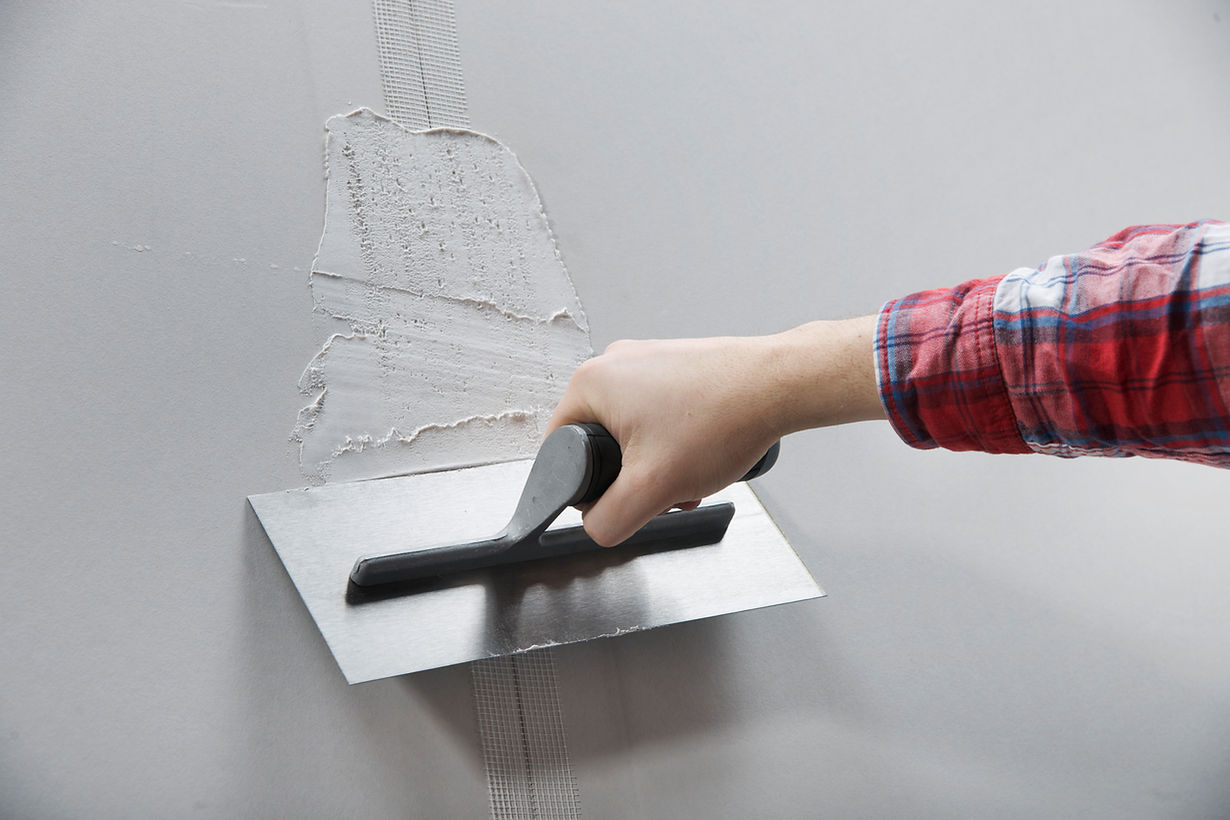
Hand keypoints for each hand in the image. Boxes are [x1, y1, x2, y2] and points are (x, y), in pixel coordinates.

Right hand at [545, 316, 884, 545]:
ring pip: (633, 432)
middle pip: (599, 443)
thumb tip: (595, 526)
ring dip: (658, 464)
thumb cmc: (720, 421)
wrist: (780, 385)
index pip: (559, 450)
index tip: (621, 496)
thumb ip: (609, 520)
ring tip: (691, 471)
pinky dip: (676, 441)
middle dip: (631, 477)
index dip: (585, 486)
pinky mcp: (677, 365)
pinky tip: (705, 452)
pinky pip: (659, 415)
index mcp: (590, 382)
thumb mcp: (652, 489)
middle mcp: (614, 363)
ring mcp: (647, 360)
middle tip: (664, 488)